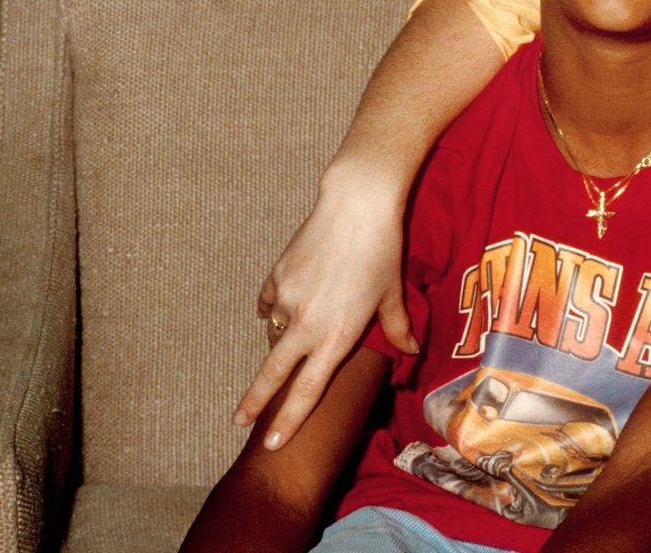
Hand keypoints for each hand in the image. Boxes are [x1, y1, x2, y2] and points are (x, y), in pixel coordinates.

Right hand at [233, 158, 413, 448]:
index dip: (288, 420)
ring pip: (274, 334)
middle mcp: (307, 324)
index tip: (272, 443)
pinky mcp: (276, 276)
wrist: (357, 205)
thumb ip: (399, 330)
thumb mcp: (394, 295)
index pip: (308, 390)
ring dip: (281, 341)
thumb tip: (411, 352)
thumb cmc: (383, 251)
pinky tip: (286, 304)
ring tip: (299, 332)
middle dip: (254, 402)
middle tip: (239, 422)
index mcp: (338, 336)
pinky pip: (269, 304)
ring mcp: (287, 300)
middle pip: (272, 374)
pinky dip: (275, 308)